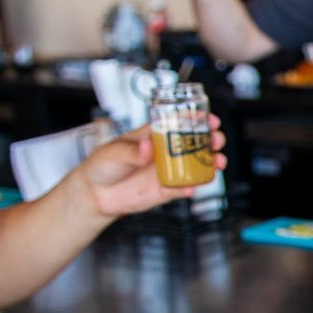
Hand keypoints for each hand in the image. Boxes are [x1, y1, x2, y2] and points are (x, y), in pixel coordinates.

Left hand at [74, 117, 227, 217]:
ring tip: (217, 162)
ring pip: (197, 166)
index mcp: (154, 135)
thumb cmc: (102, 165)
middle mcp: (165, 152)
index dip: (197, 119)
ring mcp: (168, 171)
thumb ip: (133, 151)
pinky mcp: (167, 190)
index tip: (208, 118)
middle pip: (196, 143)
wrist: (95, 194)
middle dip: (211, 140)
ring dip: (211, 163)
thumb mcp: (114, 151)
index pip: (179, 123)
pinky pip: (185, 188)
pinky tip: (195, 185)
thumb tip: (148, 148)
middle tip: (216, 140)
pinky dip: (194, 187)